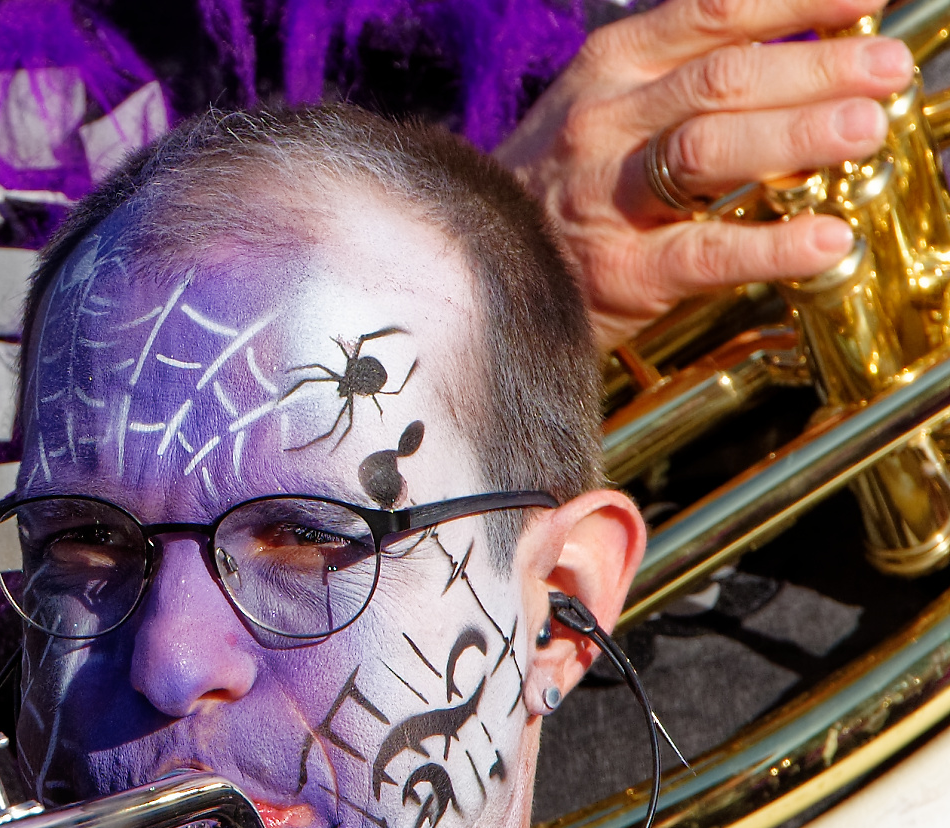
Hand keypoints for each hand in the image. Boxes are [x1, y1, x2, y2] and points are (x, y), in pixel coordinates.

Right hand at [497, 0, 909, 346]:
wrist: (467, 272)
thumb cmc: (559, 189)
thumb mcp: (609, 107)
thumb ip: (689, 78)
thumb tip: (808, 54)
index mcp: (611, 68)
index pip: (714, 13)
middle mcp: (604, 121)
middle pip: (723, 79)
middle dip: (818, 69)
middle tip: (888, 71)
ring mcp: (603, 197)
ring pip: (707, 151)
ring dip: (798, 135)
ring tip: (868, 129)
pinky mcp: (615, 274)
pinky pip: (701, 253)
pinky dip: (771, 246)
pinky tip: (828, 241)